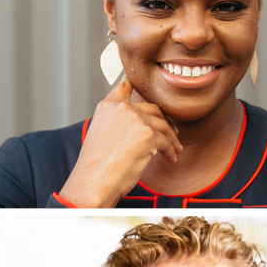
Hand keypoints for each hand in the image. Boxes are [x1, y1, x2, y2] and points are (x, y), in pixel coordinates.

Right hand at [58, 77, 182, 206]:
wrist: (93, 182)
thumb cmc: (95, 166)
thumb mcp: (100, 135)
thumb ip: (117, 122)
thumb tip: (140, 123)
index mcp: (106, 107)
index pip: (124, 87)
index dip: (134, 84)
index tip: (141, 85)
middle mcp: (122, 108)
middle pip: (152, 109)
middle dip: (163, 122)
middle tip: (169, 134)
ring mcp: (136, 120)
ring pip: (163, 126)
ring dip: (170, 139)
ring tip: (173, 150)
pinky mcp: (149, 135)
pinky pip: (167, 142)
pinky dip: (170, 152)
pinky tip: (169, 159)